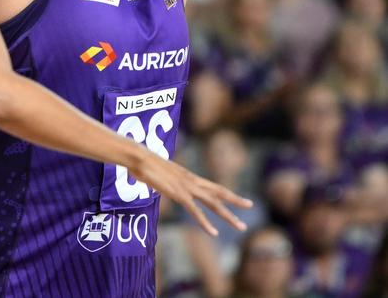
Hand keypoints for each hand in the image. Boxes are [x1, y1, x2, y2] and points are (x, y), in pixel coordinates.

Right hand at [135, 154, 252, 235]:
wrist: (140, 158)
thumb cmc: (146, 165)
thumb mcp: (161, 175)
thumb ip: (165, 181)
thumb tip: (161, 183)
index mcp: (190, 177)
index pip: (214, 186)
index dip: (228, 193)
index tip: (241, 199)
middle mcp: (192, 181)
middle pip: (219, 191)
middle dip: (236, 200)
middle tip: (250, 205)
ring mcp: (187, 188)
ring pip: (213, 202)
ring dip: (228, 215)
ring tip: (241, 226)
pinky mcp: (179, 195)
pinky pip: (195, 211)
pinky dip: (205, 223)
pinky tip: (214, 233)